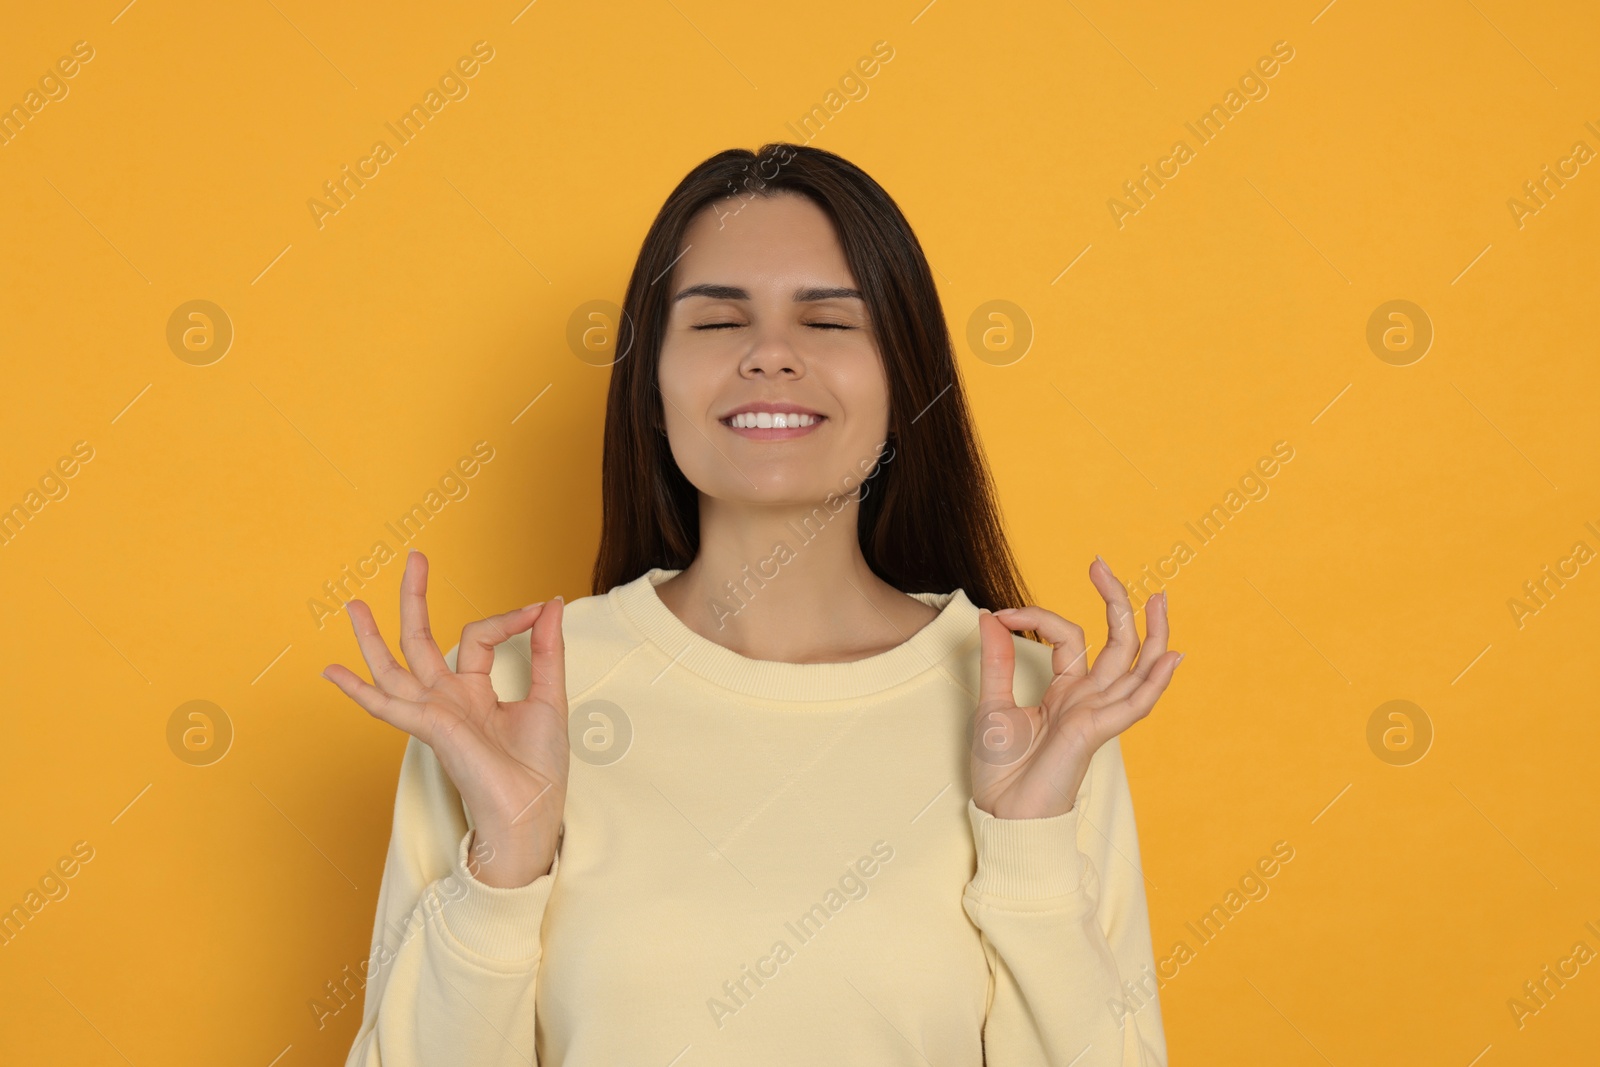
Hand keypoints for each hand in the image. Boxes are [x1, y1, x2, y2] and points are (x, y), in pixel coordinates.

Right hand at [322, 550, 568, 886]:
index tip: (540, 609)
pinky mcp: (433, 730)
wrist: (533, 815)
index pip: (479, 636)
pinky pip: (390, 706)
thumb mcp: (549, 698)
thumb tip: (551, 604)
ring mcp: (436, 715)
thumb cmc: (538, 770)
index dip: (510, 618)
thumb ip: (546, 651)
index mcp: (474, 692)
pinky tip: (332, 673)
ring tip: (353, 604)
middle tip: (414, 557)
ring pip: (394, 668)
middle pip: (422, 642)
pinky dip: (360, 689)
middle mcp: (448, 701)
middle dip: (415, 600)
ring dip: (372, 637)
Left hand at [971, 557, 1181, 819]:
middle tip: (1101, 565)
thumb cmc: (1000, 770)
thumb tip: (991, 615)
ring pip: (1136, 669)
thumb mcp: (992, 703)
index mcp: (1066, 692)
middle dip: (1116, 603)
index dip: (1038, 616)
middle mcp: (1087, 700)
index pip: (1069, 637)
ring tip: (1160, 597)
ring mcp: (1095, 715)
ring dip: (1151, 633)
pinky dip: (1153, 682)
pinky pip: (1132, 706)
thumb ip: (997, 660)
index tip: (1002, 612)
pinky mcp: (1093, 733)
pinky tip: (1170, 657)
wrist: (1000, 813)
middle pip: (1118, 645)